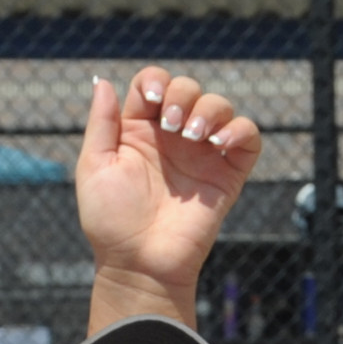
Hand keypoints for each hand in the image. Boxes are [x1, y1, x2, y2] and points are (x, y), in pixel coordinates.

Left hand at [77, 69, 261, 302]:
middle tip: (173, 125)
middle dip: (183, 95)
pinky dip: (240, 129)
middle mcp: (172, 137)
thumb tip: (104, 82)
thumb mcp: (94, 166)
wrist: (140, 262)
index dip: (155, 81)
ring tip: (195, 135)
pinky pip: (248, 138)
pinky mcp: (228, 173)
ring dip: (210, 109)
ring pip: (220, 106)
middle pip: (188, 88)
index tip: (151, 102)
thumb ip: (101, 123)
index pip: (153, 84)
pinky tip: (219, 141)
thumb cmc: (111, 221)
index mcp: (139, 130)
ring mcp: (202, 154)